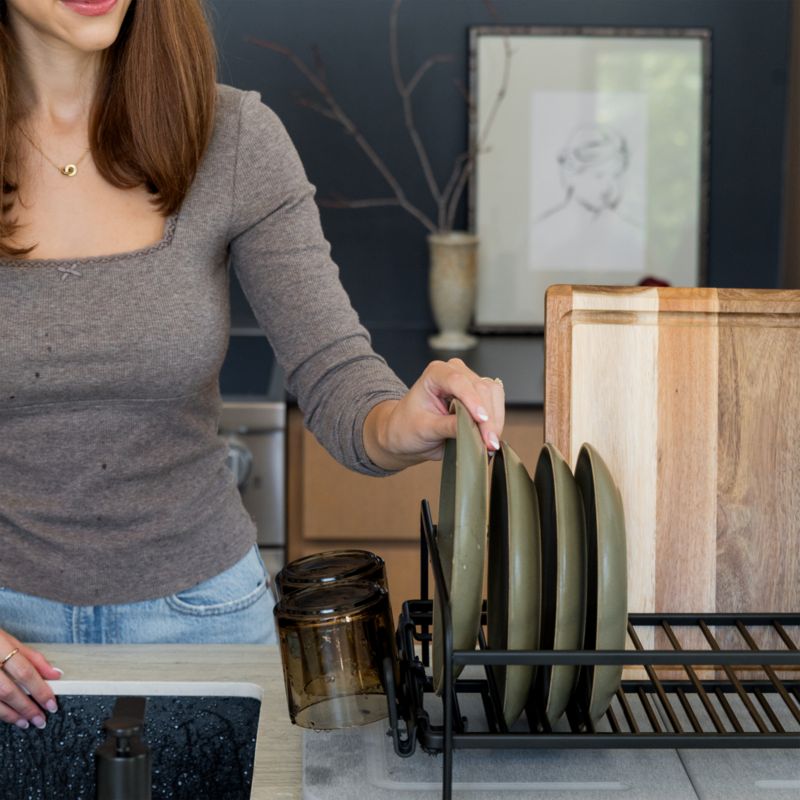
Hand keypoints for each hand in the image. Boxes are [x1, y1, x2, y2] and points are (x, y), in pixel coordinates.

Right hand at [0, 631, 61, 728]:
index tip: (51, 704)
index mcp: (1, 648)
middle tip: (40, 719)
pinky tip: (9, 717)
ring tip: (26, 723)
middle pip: (8, 691)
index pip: (24, 671)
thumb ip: (33, 658)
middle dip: (27, 708)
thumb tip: (55, 673)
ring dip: (12, 715)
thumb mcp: (11, 641)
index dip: (39, 689)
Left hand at [364, 357, 504, 469]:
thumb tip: (472, 429)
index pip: (458, 382)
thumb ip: (447, 426)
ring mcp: (469, 382)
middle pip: (480, 388)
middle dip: (488, 417)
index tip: (480, 420)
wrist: (407, 434)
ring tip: (490, 443)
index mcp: (435, 373)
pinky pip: (496, 402)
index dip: (472, 401)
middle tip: (489, 443)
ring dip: (495, 419)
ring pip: (493, 394)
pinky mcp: (479, 394)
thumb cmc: (408, 427)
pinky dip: (496, 420)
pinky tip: (490, 436)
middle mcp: (454, 372)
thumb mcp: (423, 429)